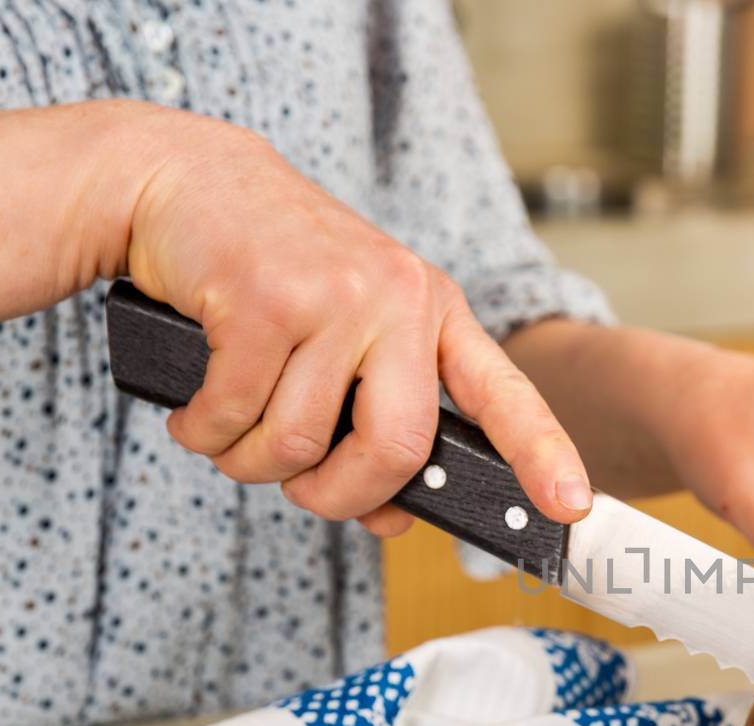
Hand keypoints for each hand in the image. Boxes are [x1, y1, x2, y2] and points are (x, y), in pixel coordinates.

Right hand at [123, 108, 589, 535]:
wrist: (181, 178)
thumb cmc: (267, 274)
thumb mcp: (342, 338)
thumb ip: (373, 424)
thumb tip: (393, 519)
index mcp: (433, 312)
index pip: (503, 393)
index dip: (542, 454)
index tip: (572, 506)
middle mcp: (399, 298)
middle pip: (398, 450)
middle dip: (338, 496)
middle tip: (302, 490)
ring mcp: (335, 294)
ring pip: (300, 445)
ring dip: (250, 463)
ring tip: (229, 428)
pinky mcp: (262, 298)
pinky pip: (233, 417)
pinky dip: (204, 434)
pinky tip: (194, 411)